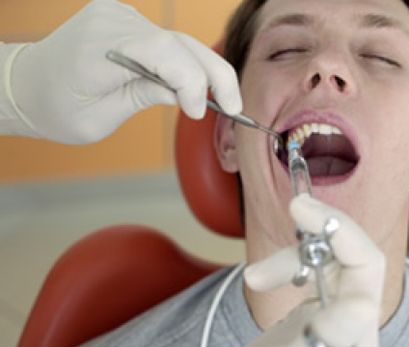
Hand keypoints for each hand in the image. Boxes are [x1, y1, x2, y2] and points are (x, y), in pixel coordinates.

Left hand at [8, 0, 240, 143]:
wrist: (25, 84)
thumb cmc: (55, 108)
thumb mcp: (98, 119)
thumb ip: (144, 97)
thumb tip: (184, 93)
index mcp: (100, 47)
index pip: (165, 52)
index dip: (192, 82)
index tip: (199, 113)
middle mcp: (113, 20)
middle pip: (181, 43)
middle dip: (214, 75)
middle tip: (234, 107)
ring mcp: (120, 15)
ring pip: (180, 42)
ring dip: (202, 71)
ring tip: (218, 101)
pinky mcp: (126, 20)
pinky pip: (167, 41)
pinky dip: (184, 63)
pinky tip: (191, 86)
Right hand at [199, 194, 385, 346]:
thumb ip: (327, 337)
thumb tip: (365, 304)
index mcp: (357, 336)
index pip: (365, 263)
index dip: (339, 227)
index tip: (300, 207)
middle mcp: (351, 328)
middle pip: (351, 257)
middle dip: (321, 231)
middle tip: (293, 208)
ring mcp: (331, 322)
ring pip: (326, 263)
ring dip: (291, 256)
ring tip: (255, 276)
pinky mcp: (309, 319)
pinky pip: (310, 276)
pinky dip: (284, 267)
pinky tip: (262, 279)